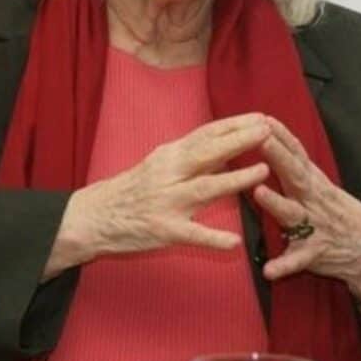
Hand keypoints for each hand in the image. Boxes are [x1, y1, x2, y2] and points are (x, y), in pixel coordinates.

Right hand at [47, 113, 270, 275]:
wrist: (93, 217)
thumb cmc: (130, 190)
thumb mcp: (158, 164)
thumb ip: (189, 155)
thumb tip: (224, 142)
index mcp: (169, 156)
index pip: (205, 135)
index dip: (234, 125)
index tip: (260, 117)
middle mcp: (168, 174)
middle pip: (207, 153)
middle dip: (239, 141)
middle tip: (267, 131)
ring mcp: (166, 202)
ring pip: (204, 188)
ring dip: (235, 180)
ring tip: (262, 171)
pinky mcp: (162, 230)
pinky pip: (191, 235)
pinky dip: (213, 239)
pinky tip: (234, 242)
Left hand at [252, 118, 360, 302]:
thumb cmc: (341, 215)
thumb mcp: (323, 187)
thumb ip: (299, 170)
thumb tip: (272, 142)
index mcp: (315, 184)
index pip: (298, 155)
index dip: (282, 136)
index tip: (263, 118)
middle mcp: (315, 201)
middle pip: (295, 174)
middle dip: (277, 156)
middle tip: (260, 139)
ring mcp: (316, 226)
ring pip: (294, 213)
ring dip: (276, 203)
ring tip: (259, 192)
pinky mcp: (316, 253)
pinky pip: (298, 260)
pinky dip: (284, 265)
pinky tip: (268, 270)